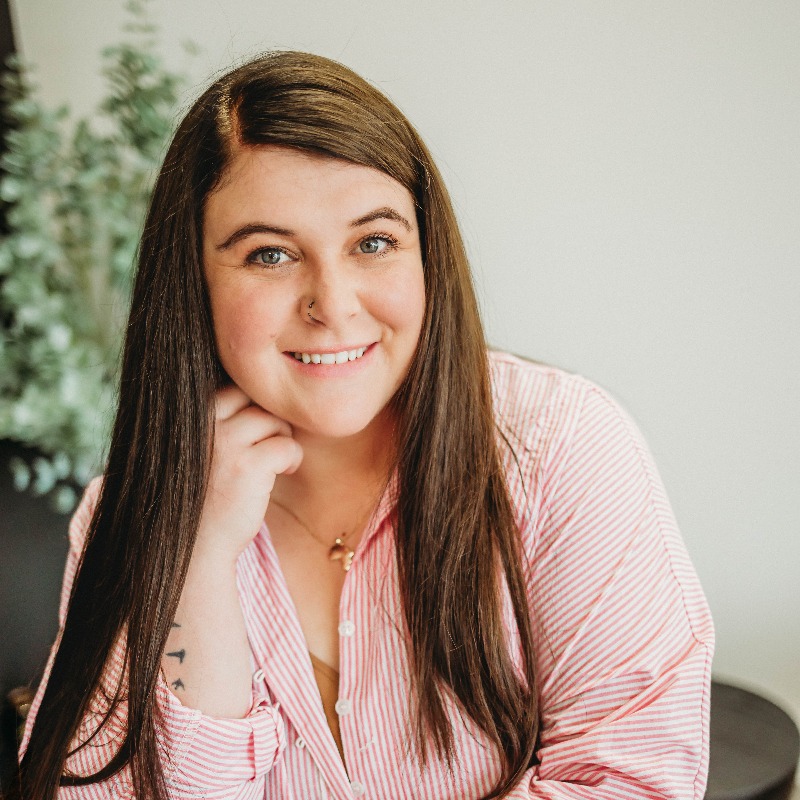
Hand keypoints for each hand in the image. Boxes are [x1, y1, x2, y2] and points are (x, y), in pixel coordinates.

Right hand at [195, 385, 302, 563]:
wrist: (193, 548)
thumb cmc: (200, 498)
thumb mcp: (198, 449)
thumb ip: (217, 421)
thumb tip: (258, 392)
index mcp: (186, 417)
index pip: (232, 387)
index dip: (251, 405)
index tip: (256, 430)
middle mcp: (201, 423)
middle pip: (253, 396)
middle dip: (269, 416)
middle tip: (271, 442)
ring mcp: (224, 443)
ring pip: (273, 419)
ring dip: (283, 438)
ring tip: (276, 462)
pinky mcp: (247, 466)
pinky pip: (286, 445)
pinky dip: (292, 458)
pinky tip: (284, 472)